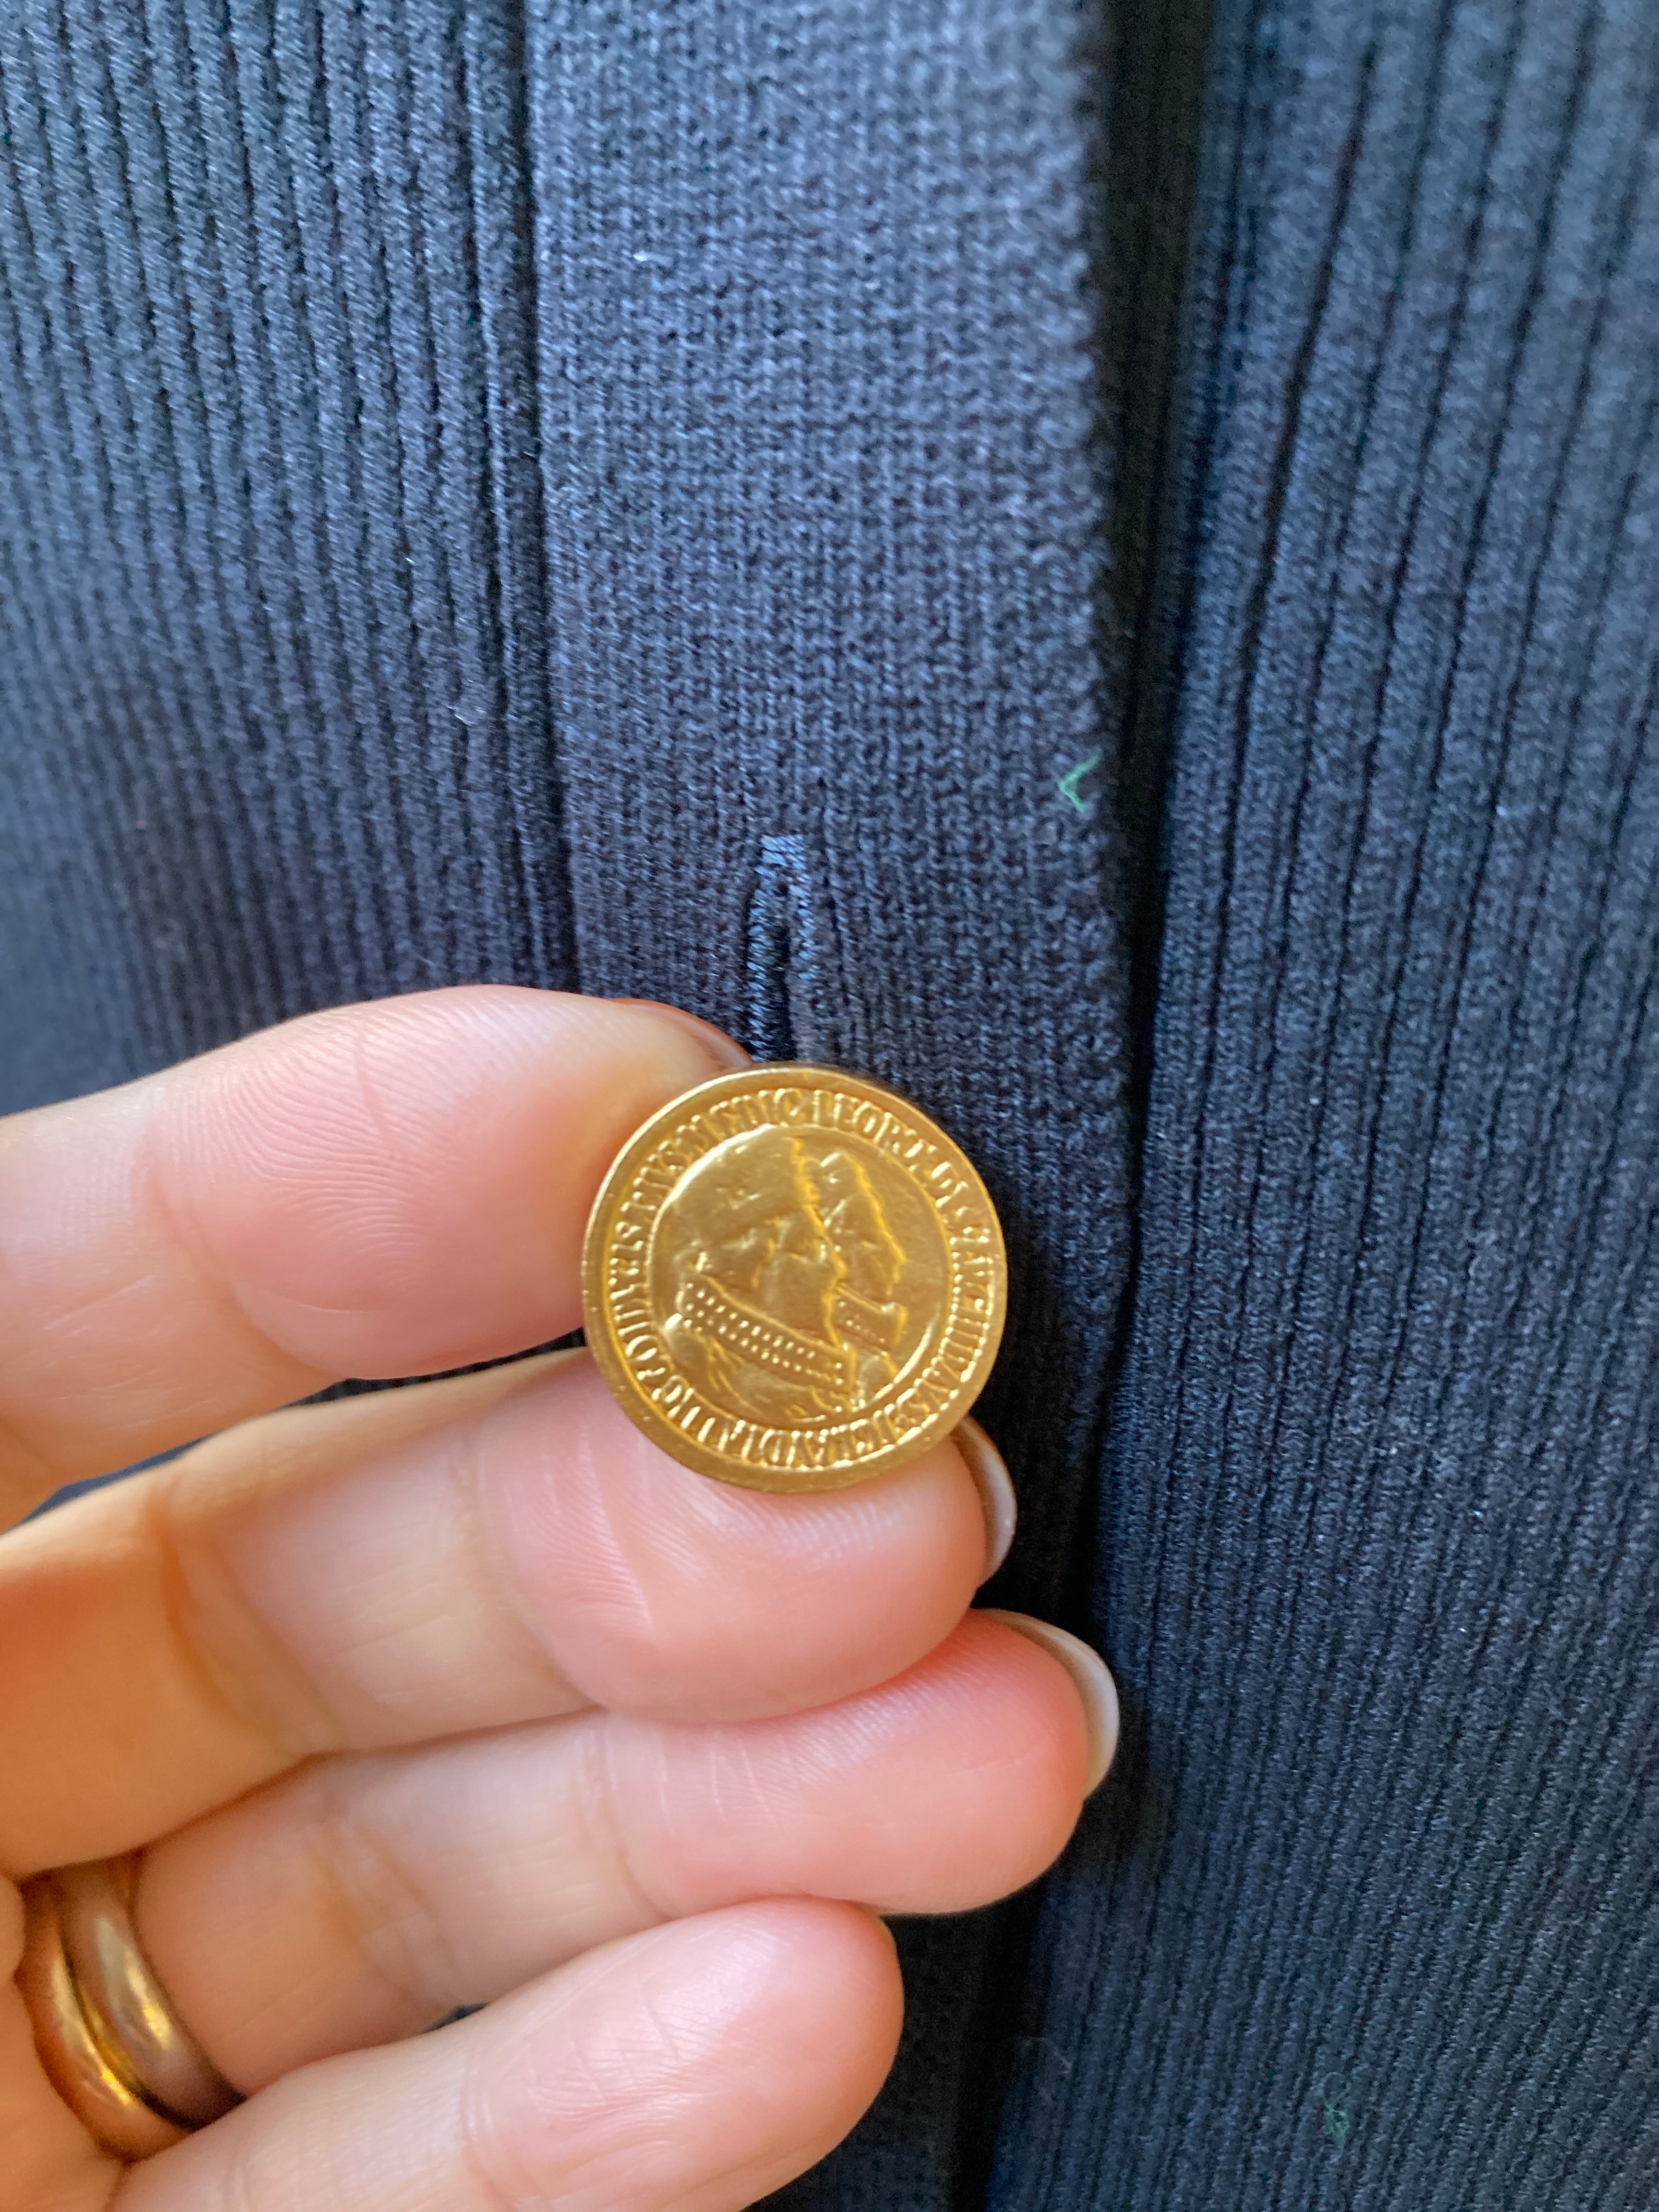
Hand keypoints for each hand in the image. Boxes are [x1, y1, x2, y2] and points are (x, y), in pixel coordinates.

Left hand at [0, 988, 1115, 2211]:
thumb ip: (4, 1311)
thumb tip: (256, 1171)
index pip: (104, 1290)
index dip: (372, 1183)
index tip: (651, 1119)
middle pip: (327, 1587)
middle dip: (649, 1519)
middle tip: (902, 1494)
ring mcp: (36, 2040)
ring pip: (414, 1880)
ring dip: (724, 1811)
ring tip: (975, 1743)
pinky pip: (382, 2181)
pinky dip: (601, 2103)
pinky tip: (794, 1990)